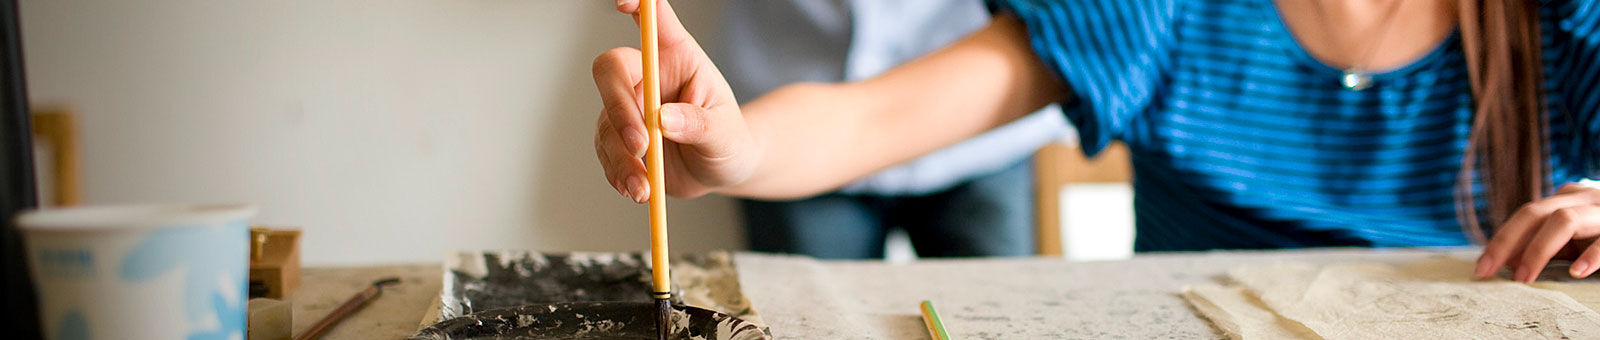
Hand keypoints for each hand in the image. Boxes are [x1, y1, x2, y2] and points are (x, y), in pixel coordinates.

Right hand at [592, 0, 757, 202]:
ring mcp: (628, 107)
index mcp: (677, 57)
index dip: (638, 4)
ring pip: (605, 121)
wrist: (722, 170)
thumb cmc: (730, 140)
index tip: (626, 1)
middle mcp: (647, 77)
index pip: (654, 19)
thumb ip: (699, 125)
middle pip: (611, 71)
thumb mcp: (726, 134)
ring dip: (621, 156)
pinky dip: (618, 174)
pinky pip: (605, 153)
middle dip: (619, 108)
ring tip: (644, 187)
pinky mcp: (618, 138)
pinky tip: (637, 190)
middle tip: (641, 145)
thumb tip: (663, 120)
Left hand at [1475, 182, 1599, 281]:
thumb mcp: (1573, 237)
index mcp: (1565, 199)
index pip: (1524, 216)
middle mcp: (1581, 198)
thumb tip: (1505, 262)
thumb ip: (1544, 244)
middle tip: (1489, 273)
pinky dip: (1592, 255)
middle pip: (1534, 213)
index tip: (1480, 269)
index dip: (1499, 241)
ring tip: (1524, 278)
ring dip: (1539, 250)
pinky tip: (1579, 272)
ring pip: (1564, 220)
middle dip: (1507, 244)